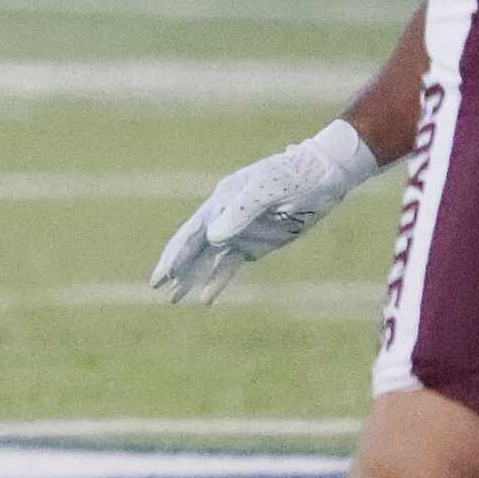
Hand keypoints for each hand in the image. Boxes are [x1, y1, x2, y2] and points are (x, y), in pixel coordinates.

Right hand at [151, 122, 380, 304]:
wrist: (323, 177)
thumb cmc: (292, 178)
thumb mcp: (266, 191)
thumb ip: (239, 213)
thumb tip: (212, 237)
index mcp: (221, 202)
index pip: (192, 233)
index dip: (176, 254)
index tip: (164, 274)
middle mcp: (224, 220)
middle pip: (193, 248)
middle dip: (174, 267)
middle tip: (156, 286)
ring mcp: (239, 234)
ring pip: (208, 261)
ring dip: (191, 279)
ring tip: (174, 300)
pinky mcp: (255, 246)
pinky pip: (229, 267)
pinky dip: (217, 282)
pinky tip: (206, 299)